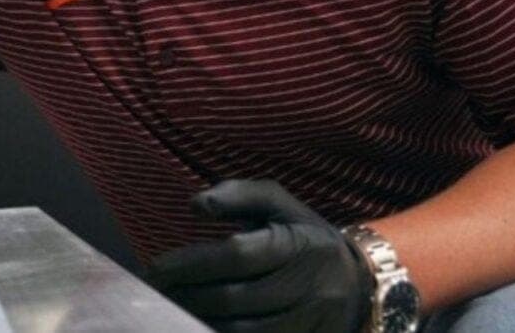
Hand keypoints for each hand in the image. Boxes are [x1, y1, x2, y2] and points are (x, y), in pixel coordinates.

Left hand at [147, 180, 371, 332]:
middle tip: (155, 291)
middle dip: (187, 295)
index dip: (192, 263)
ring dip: (198, 320)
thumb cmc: (302, 236)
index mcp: (302, 245)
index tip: (157, 267)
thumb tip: (195, 204)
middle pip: (235, 298)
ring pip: (243, 332)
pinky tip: (196, 323)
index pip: (238, 254)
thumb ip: (238, 194)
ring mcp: (313, 324)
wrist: (359, 284)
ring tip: (170, 307)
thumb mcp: (279, 204)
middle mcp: (312, 288)